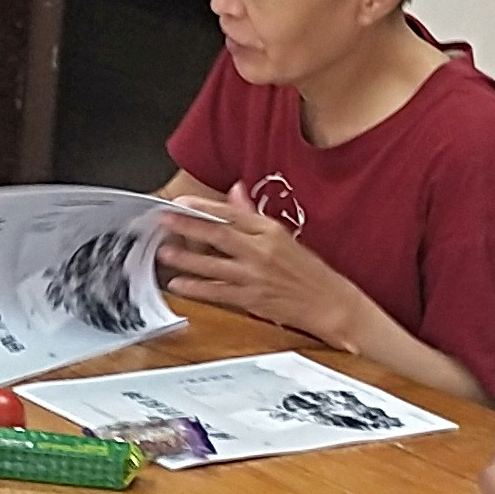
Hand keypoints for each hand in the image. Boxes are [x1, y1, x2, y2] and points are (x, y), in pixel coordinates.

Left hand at [159, 191, 356, 341]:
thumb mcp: (283, 235)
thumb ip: (253, 214)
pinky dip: (197, 289)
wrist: (330, 303)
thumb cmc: (308, 270)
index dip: (205, 208)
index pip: (232, 215)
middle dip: (189, 227)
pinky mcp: (252, 299)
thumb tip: (235, 190)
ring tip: (165, 252)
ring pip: (215, 265)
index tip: (183, 202)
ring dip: (187, 259)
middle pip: (220, 236)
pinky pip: (219, 292)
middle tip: (165, 220)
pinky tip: (179, 284)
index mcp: (270, 231)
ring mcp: (256, 276)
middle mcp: (262, 251)